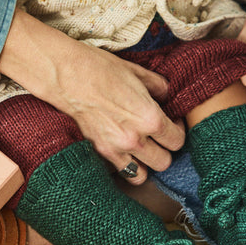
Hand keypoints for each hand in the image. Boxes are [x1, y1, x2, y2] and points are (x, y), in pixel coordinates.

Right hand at [0, 10, 185, 183]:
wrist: (67, 76)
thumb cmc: (101, 69)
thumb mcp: (137, 72)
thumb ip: (159, 87)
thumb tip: (168, 96)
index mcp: (150, 118)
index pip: (178, 140)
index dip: (178, 129)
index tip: (171, 121)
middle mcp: (136, 139)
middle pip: (165, 161)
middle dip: (165, 148)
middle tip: (159, 135)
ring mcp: (116, 149)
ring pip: (145, 175)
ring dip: (147, 162)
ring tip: (143, 147)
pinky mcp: (99, 153)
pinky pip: (122, 173)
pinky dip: (127, 167)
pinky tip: (125, 152)